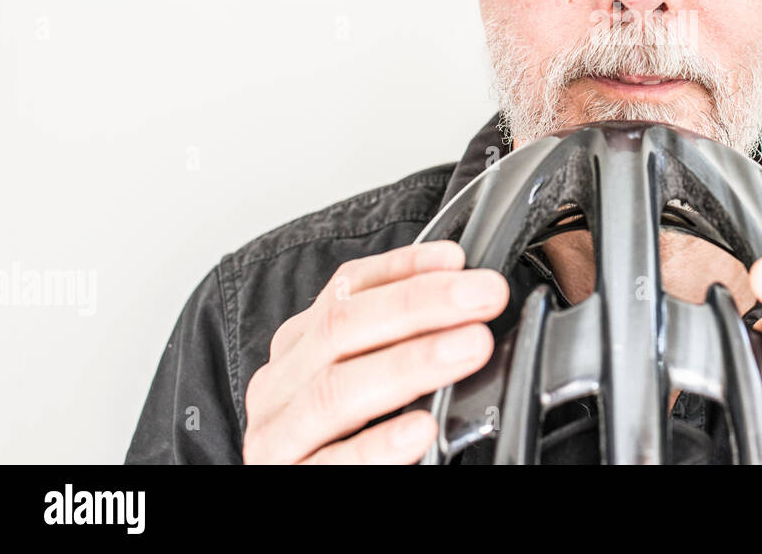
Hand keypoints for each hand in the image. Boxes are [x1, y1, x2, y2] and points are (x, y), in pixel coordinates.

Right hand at [242, 240, 508, 463]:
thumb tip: (465, 301)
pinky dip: (380, 444)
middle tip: (484, 296)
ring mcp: (277, 435)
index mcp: (298, 348)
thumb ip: (396, 342)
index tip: (457, 260)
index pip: (344, 289)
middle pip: (342, 327)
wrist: (303, 502)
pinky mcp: (287, 480)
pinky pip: (333, 463)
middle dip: (420, 304)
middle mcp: (279, 384)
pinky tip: (421, 429)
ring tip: (470, 347)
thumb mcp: (362, 378)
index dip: (402, 268)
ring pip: (337, 389)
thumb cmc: (342, 438)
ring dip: (411, 363)